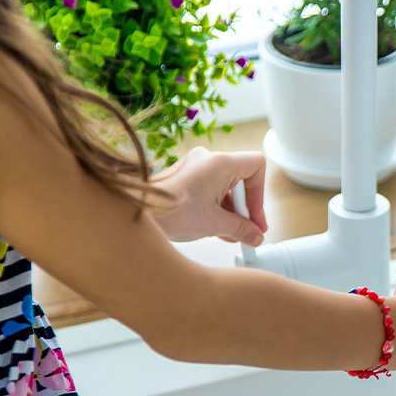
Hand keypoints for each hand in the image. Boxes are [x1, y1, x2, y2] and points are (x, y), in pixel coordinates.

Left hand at [150, 147, 267, 243]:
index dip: (259, 193)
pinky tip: (219, 230)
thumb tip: (255, 236)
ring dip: (231, 211)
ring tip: (232, 234)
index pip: (256, 165)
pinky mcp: (186, 178)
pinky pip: (211, 190)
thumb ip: (241, 229)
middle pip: (241, 178)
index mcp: (220, 163)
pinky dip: (218, 208)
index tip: (254, 216)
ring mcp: (195, 168)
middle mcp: (208, 160)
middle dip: (245, 207)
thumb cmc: (169, 212)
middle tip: (248, 230)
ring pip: (226, 187)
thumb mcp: (214, 224)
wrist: (136, 214)